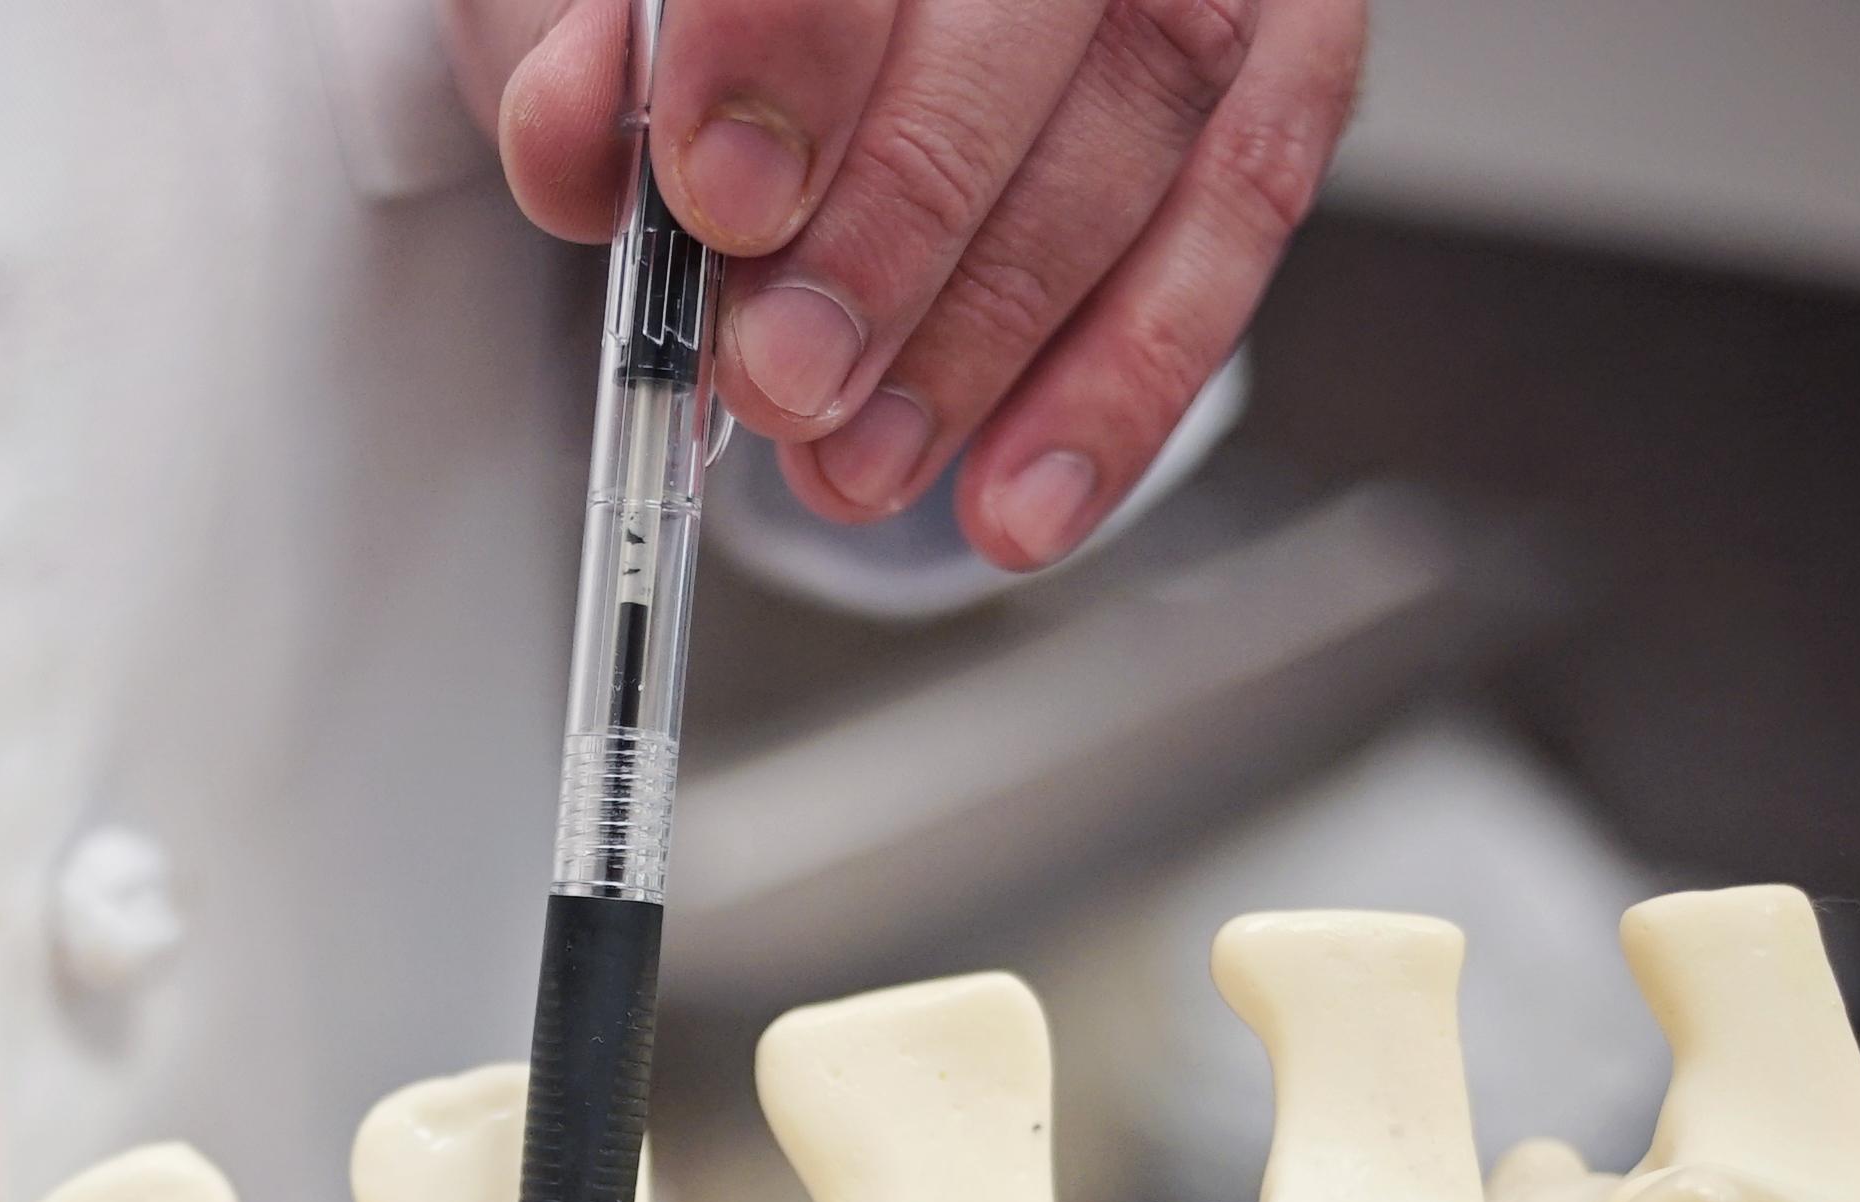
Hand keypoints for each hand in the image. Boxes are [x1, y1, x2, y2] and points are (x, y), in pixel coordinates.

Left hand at [450, 0, 1364, 568]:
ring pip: (1155, 107)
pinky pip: (1248, 198)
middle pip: (1028, 10)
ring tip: (863, 464)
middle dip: (899, 231)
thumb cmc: (723, 5)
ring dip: (1000, 331)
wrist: (816, 7)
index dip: (791, 44)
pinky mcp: (1286, 32)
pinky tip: (1026, 494)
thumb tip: (577, 142)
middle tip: (789, 380)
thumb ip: (573, 62)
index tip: (726, 203)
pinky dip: (1133, 374)